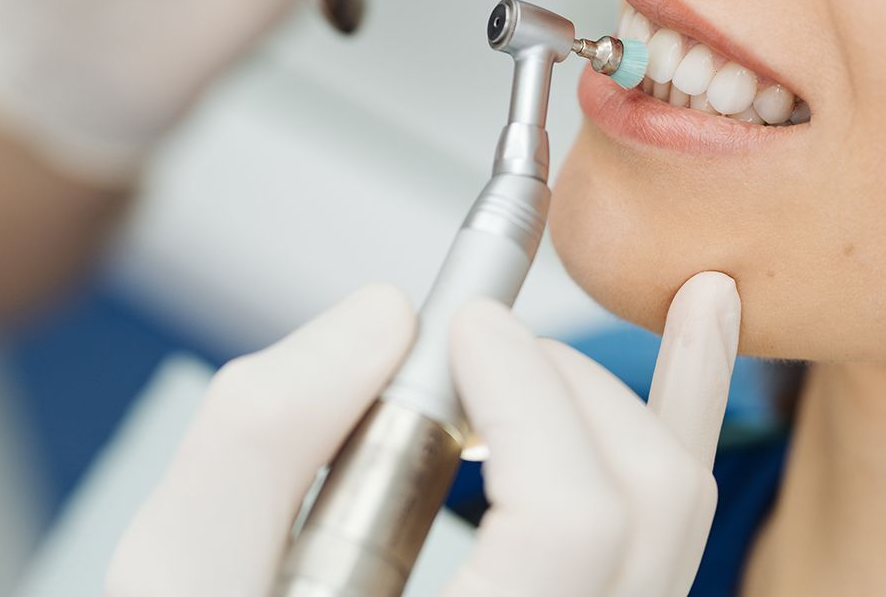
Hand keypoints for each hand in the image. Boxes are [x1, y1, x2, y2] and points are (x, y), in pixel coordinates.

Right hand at [106, 273, 739, 596]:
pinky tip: (703, 323)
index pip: (569, 524)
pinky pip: (664, 534)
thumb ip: (261, 441)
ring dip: (626, 395)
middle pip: (644, 504)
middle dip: (565, 383)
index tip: (465, 324)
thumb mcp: (182, 574)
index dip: (530, 396)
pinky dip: (681, 418)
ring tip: (625, 315)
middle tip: (474, 339)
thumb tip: (383, 317)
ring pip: (675, 517)